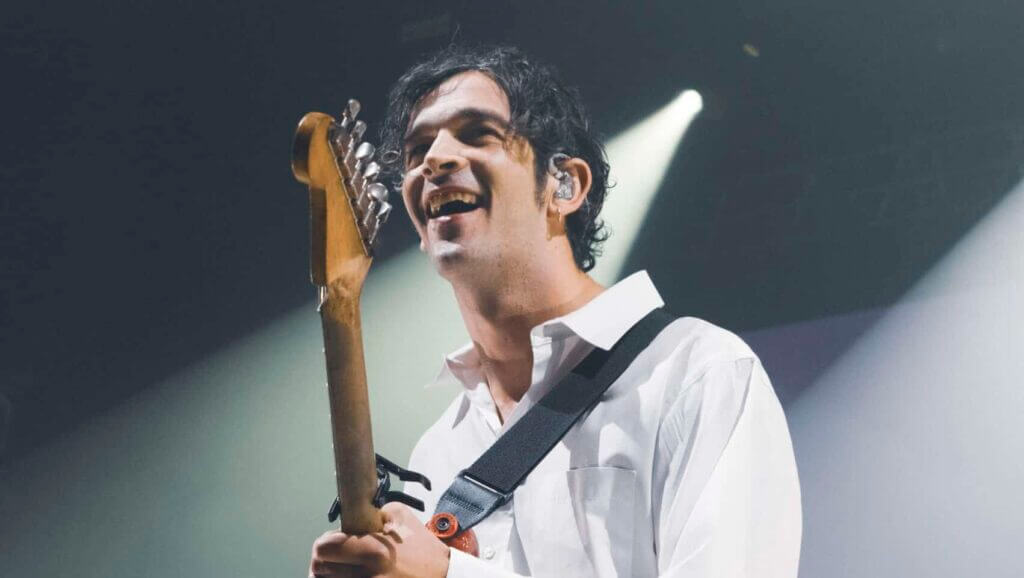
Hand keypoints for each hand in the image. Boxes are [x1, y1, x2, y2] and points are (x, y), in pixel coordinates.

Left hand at [309, 503, 450, 577]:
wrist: (442, 576)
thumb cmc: (423, 549)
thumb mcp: (401, 516)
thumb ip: (373, 511)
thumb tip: (352, 517)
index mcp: (373, 551)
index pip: (324, 550)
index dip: (324, 543)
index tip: (332, 541)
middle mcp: (367, 576)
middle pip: (319, 570)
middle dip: (324, 559)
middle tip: (336, 555)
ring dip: (330, 573)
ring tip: (343, 567)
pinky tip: (349, 575)